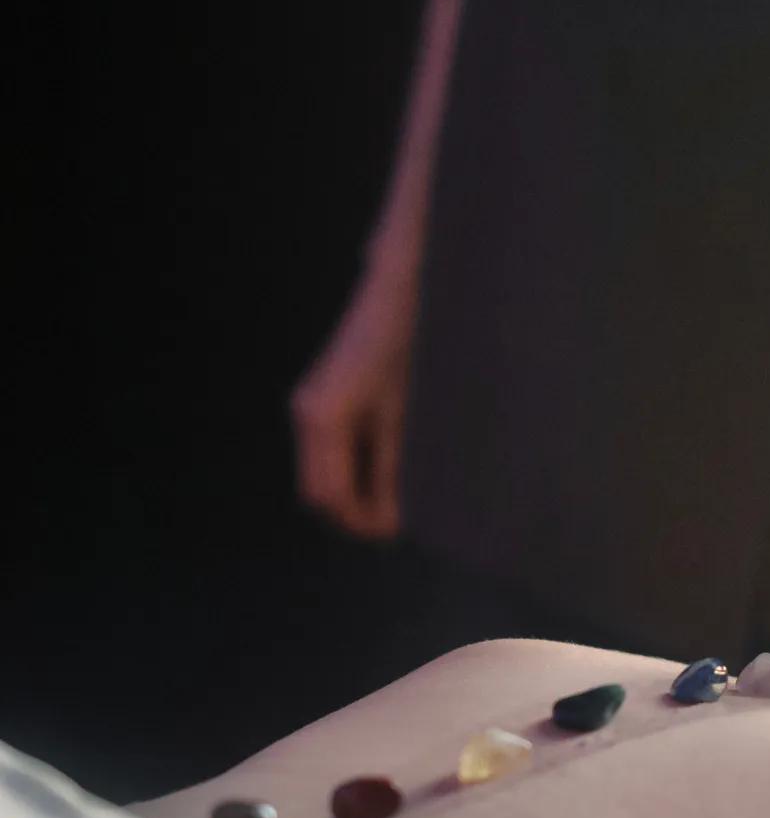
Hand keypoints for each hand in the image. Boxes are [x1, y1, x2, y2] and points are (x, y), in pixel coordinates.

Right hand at [289, 270, 416, 538]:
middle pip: (322, 490)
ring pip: (327, 472)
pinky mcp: (327, 399)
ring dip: (361, 489)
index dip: (362, 522)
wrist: (404, 286)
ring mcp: (313, 405)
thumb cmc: (412, 344)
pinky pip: (336, 450)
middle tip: (407, 517)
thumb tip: (390, 524)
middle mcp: (308, 413)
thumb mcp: (409, 415)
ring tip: (407, 490)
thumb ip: (395, 471)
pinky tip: (395, 462)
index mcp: (321, 418)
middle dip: (359, 510)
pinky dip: (360, 466)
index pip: (328, 496)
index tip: (401, 531)